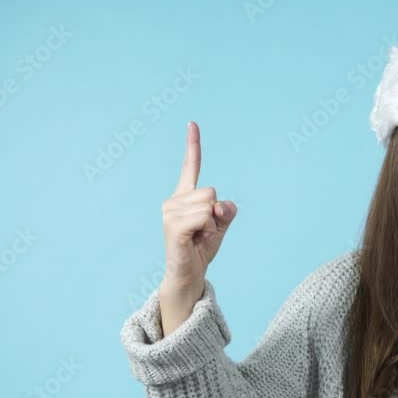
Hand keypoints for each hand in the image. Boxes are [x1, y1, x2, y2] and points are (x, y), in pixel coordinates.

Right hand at [159, 121, 237, 297]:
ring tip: (199, 236)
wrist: (189, 273)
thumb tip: (222, 205)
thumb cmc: (201, 247)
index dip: (193, 145)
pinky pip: (203, 216)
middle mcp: (173, 200)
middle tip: (204, 230)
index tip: (193, 123)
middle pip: (211, 190)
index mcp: (185, 196)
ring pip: (209, 204)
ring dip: (212, 224)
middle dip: (216, 212)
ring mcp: (170, 212)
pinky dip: (207, 229)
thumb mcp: (221, 225)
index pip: (190, 166)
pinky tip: (195, 239)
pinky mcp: (173, 226)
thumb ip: (226, 211)